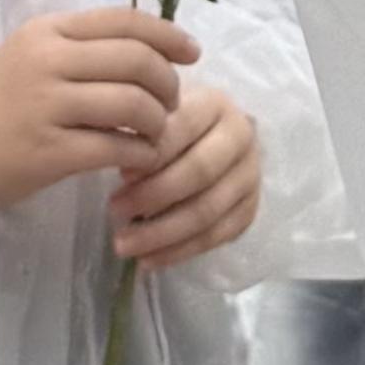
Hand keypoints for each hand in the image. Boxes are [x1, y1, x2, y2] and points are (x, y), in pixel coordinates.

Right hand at [0, 8, 197, 210]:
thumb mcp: (35, 52)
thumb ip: (84, 45)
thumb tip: (153, 50)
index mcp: (50, 30)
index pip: (125, 21)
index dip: (168, 35)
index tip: (192, 52)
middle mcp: (49, 61)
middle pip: (136, 60)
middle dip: (168, 82)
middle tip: (172, 101)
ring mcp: (48, 107)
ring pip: (131, 104)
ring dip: (158, 120)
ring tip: (155, 132)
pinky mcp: (48, 152)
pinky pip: (114, 147)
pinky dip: (141, 152)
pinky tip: (142, 157)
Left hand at [111, 68, 259, 272]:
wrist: (209, 142)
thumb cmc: (169, 127)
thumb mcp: (154, 116)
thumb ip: (139, 129)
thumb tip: (117, 156)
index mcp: (215, 104)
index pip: (185, 127)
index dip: (153, 153)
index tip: (120, 175)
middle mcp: (242, 136)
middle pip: (199, 172)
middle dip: (154, 195)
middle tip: (114, 211)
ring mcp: (250, 175)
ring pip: (207, 211)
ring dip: (162, 233)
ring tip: (123, 245)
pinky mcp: (249, 209)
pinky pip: (216, 237)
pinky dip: (179, 252)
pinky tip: (148, 260)